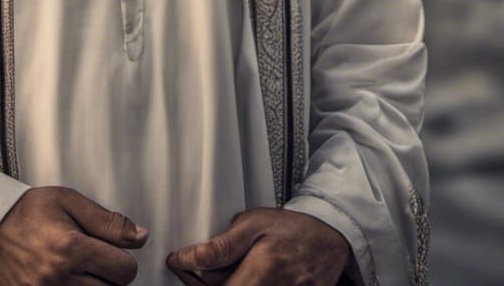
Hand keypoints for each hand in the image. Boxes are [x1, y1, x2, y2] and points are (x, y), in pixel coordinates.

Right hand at [0, 185, 147, 284]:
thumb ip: (107, 221)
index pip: (124, 270)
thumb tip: (140, 236)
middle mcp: (60, 277)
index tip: (115, 252)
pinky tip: (71, 280)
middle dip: (112, 277)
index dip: (125, 260)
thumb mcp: (69, 201)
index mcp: (72, 248)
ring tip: (83, 270)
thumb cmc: (29, 210)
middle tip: (98, 261)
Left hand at [166, 207, 351, 285]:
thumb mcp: (256, 223)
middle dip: (197, 283)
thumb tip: (196, 255)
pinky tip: (231, 279)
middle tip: (182, 270)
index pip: (215, 280)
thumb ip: (226, 243)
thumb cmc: (292, 229)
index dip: (189, 270)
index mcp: (263, 267)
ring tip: (202, 276)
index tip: (175, 260)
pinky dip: (238, 285)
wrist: (328, 240)